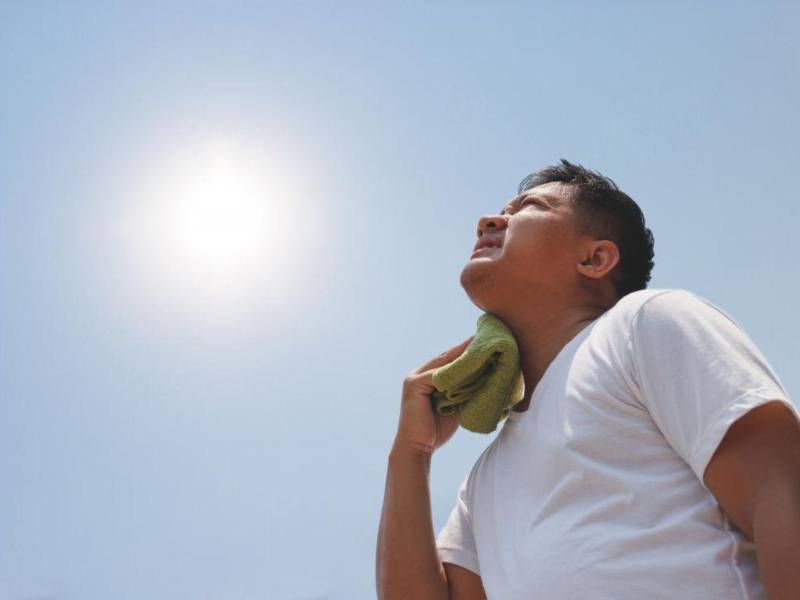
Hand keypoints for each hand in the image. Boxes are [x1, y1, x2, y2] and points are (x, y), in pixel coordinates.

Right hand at [394, 335, 474, 456]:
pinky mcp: (414, 385)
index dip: (467, 351)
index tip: (485, 342)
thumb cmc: (437, 430)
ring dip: (463, 354)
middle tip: (486, 336)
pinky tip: (469, 364)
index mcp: (428, 378)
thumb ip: (465, 391)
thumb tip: (488, 379)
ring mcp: (415, 378)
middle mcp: (419, 374)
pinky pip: (437, 375)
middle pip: (447, 357)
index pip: (450, 361)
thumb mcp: (455, 406)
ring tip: (481, 345)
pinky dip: (453, 370)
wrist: (419, 448)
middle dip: (467, 348)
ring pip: (443, 363)